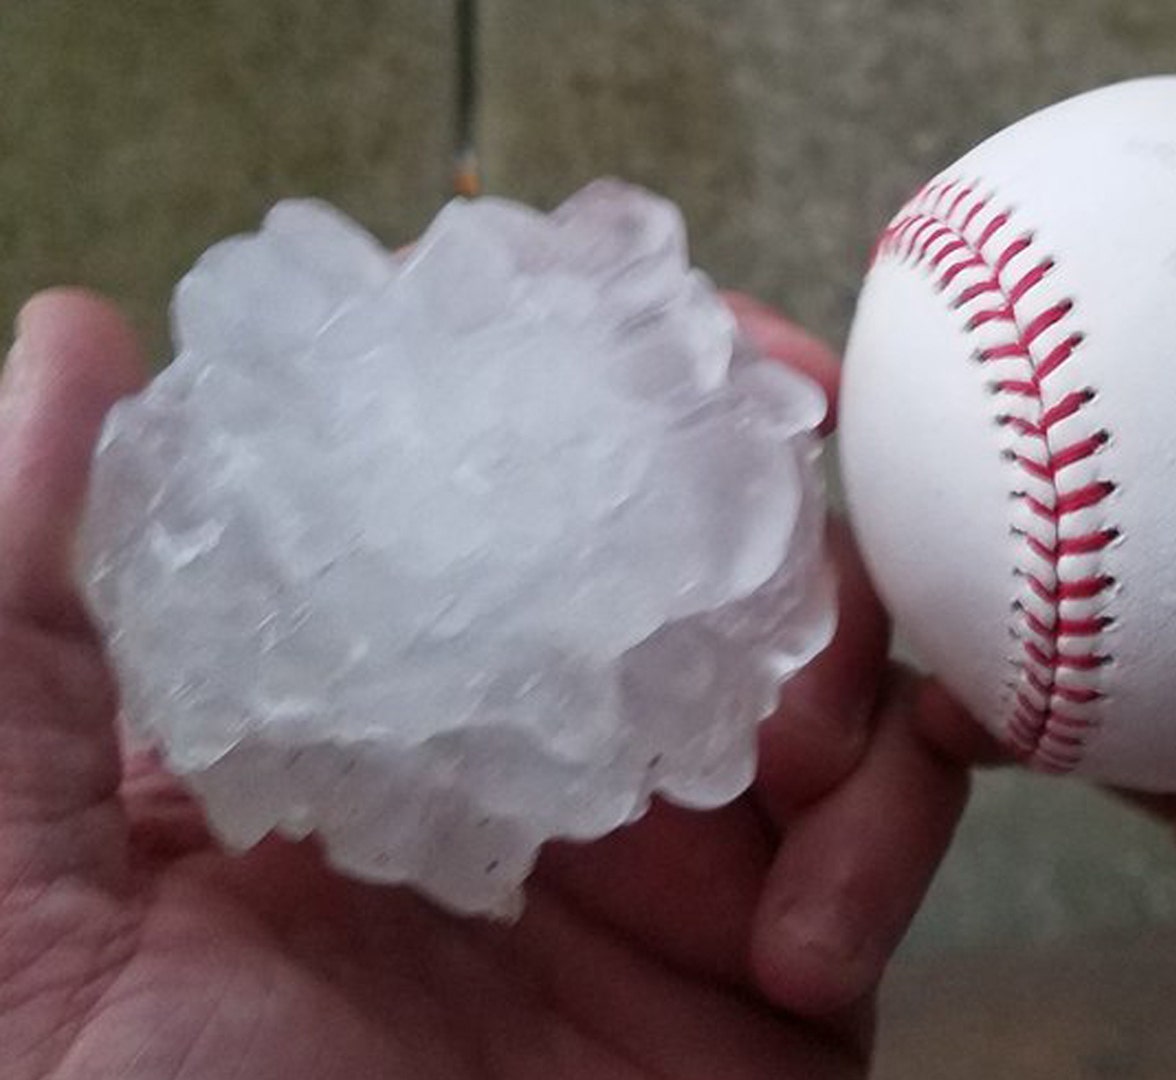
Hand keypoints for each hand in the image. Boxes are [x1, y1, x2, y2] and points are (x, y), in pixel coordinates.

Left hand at [0, 289, 964, 1078]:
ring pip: (816, 668)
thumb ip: (29, 609)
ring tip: (822, 703)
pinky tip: (824, 920)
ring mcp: (666, 878)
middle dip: (749, 477)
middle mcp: (523, 769)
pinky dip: (900, 833)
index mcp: (359, 715)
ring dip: (845, 642)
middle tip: (790, 407)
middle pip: (675, 554)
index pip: (483, 495)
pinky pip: (891, 846)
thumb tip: (85, 331)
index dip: (567, 385)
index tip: (633, 307)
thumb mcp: (13, 873)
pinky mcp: (784, 988)